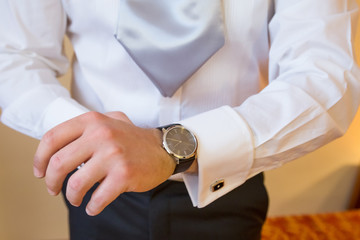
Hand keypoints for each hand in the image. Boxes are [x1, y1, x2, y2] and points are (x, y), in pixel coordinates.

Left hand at [33, 111, 174, 215]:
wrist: (163, 148)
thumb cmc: (133, 138)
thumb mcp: (109, 121)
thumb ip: (84, 127)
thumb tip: (57, 145)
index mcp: (92, 121)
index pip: (52, 138)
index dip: (40, 159)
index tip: (39, 172)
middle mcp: (101, 135)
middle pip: (58, 164)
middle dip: (51, 182)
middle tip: (54, 189)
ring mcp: (113, 155)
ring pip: (75, 184)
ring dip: (72, 197)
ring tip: (77, 199)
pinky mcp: (124, 174)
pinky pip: (98, 198)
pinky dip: (92, 207)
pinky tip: (94, 206)